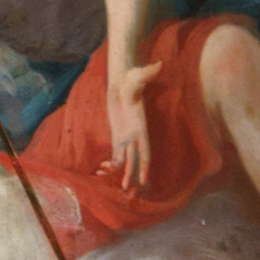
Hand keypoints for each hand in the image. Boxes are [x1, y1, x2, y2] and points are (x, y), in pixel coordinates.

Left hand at [105, 36, 155, 182]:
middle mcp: (135, 135)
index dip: (145, 166)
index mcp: (140, 126)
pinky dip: (109, 165)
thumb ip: (147, 73)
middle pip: (136, 161)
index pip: (145, 150)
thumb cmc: (132, 77)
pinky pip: (115, 155)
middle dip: (133, 177)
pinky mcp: (118, 136)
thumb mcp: (138, 76)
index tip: (145, 182)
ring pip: (126, 162)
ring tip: (119, 191)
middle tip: (129, 194)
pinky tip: (100, 171)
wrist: (123, 78)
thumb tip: (159, 65)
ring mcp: (126, 137)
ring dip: (123, 175)